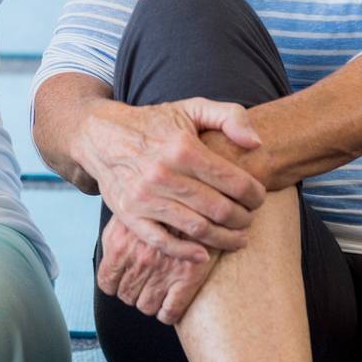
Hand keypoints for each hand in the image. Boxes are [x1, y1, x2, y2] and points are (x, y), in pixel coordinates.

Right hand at [74, 97, 264, 260]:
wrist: (102, 136)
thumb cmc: (154, 123)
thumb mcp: (192, 107)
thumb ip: (230, 116)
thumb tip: (257, 143)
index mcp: (183, 148)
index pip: (234, 181)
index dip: (255, 195)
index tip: (259, 198)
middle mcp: (164, 174)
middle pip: (220, 209)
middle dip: (244, 219)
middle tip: (250, 219)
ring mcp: (145, 197)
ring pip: (197, 229)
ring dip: (225, 239)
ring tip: (239, 238)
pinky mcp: (130, 215)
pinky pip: (163, 242)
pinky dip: (186, 253)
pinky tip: (204, 254)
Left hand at [97, 214, 215, 324]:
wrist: (199, 193)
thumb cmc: (159, 203)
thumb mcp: (129, 214)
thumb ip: (116, 237)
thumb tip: (111, 261)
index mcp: (119, 244)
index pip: (106, 282)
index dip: (115, 285)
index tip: (123, 281)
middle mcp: (138, 260)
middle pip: (126, 295)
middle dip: (134, 292)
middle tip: (144, 284)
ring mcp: (162, 270)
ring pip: (146, 306)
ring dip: (150, 302)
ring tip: (159, 292)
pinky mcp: (188, 277)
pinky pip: (170, 312)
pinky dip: (168, 313)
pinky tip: (171, 305)